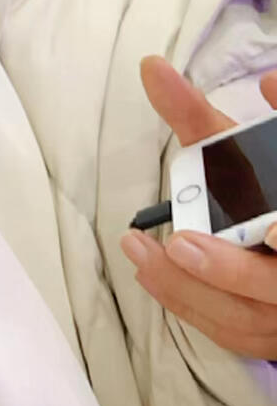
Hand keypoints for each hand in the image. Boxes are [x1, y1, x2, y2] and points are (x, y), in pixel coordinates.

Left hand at [119, 56, 276, 359]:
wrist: (268, 237)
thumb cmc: (260, 190)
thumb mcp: (239, 150)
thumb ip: (198, 115)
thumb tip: (151, 68)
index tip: (267, 230)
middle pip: (276, 289)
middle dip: (230, 270)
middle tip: (180, 243)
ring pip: (248, 317)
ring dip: (193, 289)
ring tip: (142, 254)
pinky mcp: (270, 336)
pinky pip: (232, 333)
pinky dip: (191, 307)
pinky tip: (154, 278)